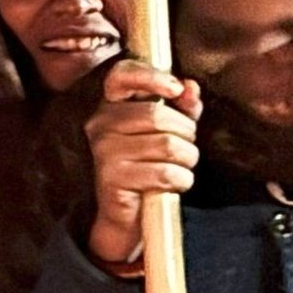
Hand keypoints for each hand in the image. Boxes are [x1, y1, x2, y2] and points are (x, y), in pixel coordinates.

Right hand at [84, 63, 201, 268]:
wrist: (127, 216)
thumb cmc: (149, 166)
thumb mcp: (167, 132)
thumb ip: (181, 107)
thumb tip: (191, 87)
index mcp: (110, 107)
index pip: (121, 76)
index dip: (150, 76)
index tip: (175, 88)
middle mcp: (100, 125)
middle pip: (159, 116)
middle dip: (186, 134)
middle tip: (186, 148)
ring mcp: (104, 152)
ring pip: (168, 145)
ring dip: (187, 160)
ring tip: (181, 167)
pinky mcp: (112, 178)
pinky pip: (164, 173)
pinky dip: (181, 180)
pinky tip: (175, 185)